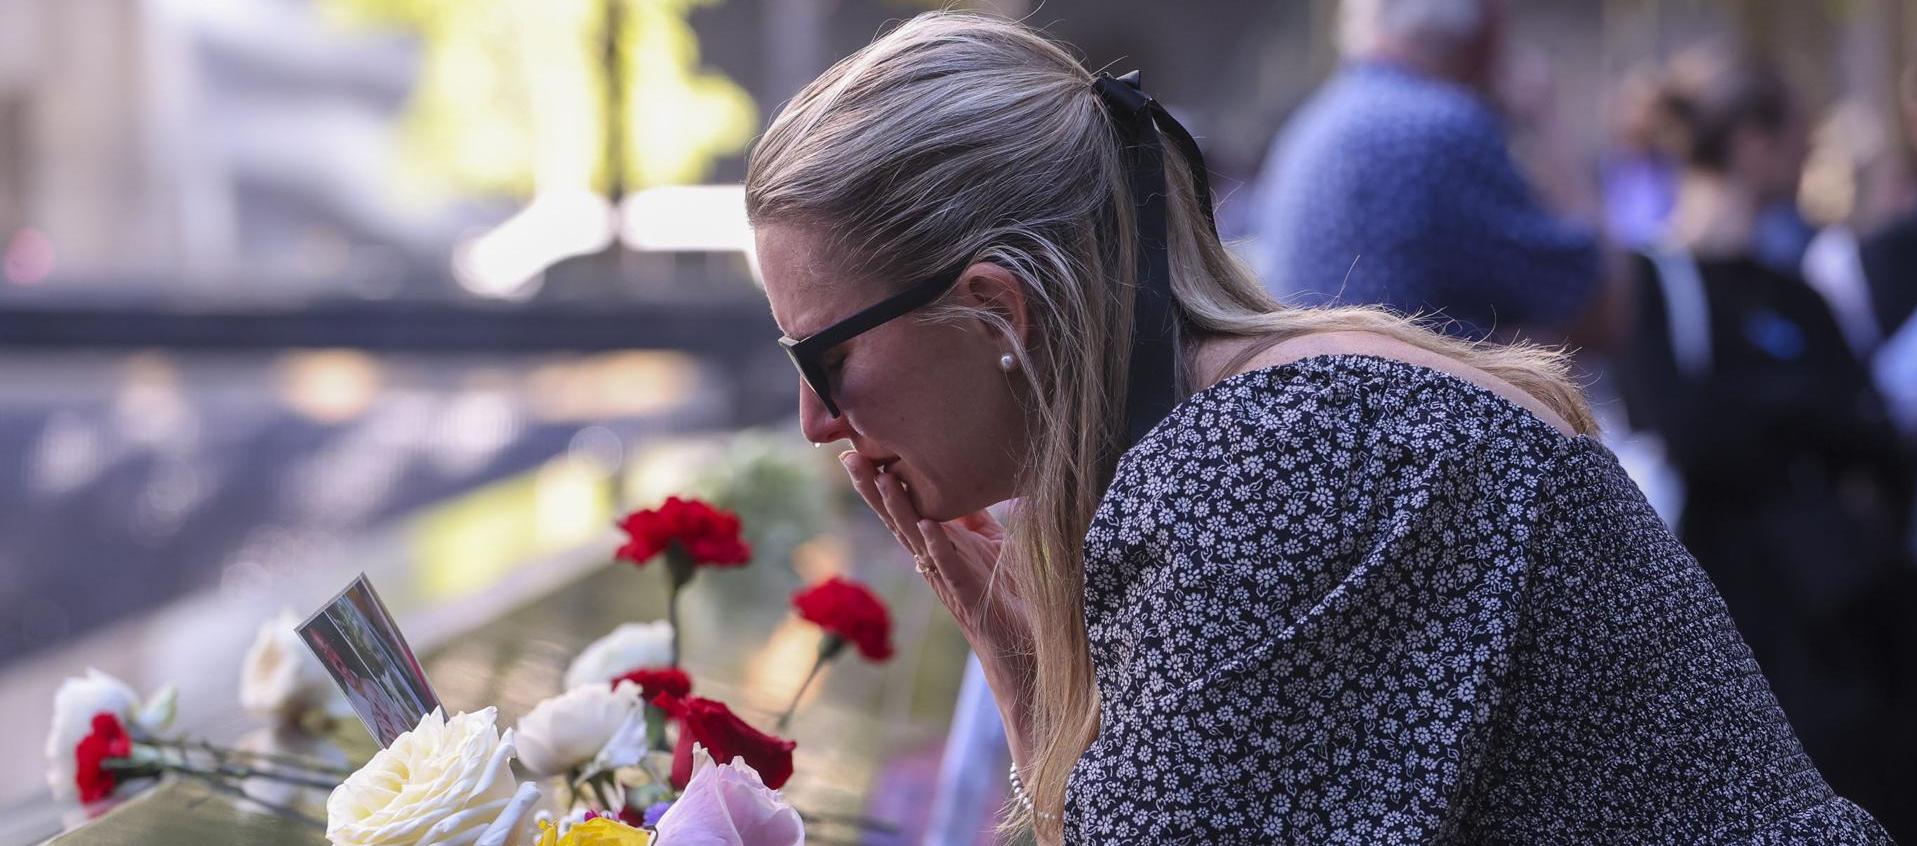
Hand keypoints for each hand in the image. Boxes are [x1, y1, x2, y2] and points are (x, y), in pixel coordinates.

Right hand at [838, 453, 1032, 660]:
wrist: (1022, 639)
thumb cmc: (1003, 591)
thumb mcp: (989, 540)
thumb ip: (973, 516)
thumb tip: (964, 481)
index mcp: (935, 541)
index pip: (901, 506)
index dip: (880, 480)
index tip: (858, 450)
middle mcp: (931, 557)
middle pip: (895, 518)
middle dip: (871, 488)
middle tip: (849, 458)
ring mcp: (945, 574)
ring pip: (913, 538)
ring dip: (897, 508)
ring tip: (880, 478)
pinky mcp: (964, 592)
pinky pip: (946, 565)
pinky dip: (936, 545)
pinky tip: (927, 524)